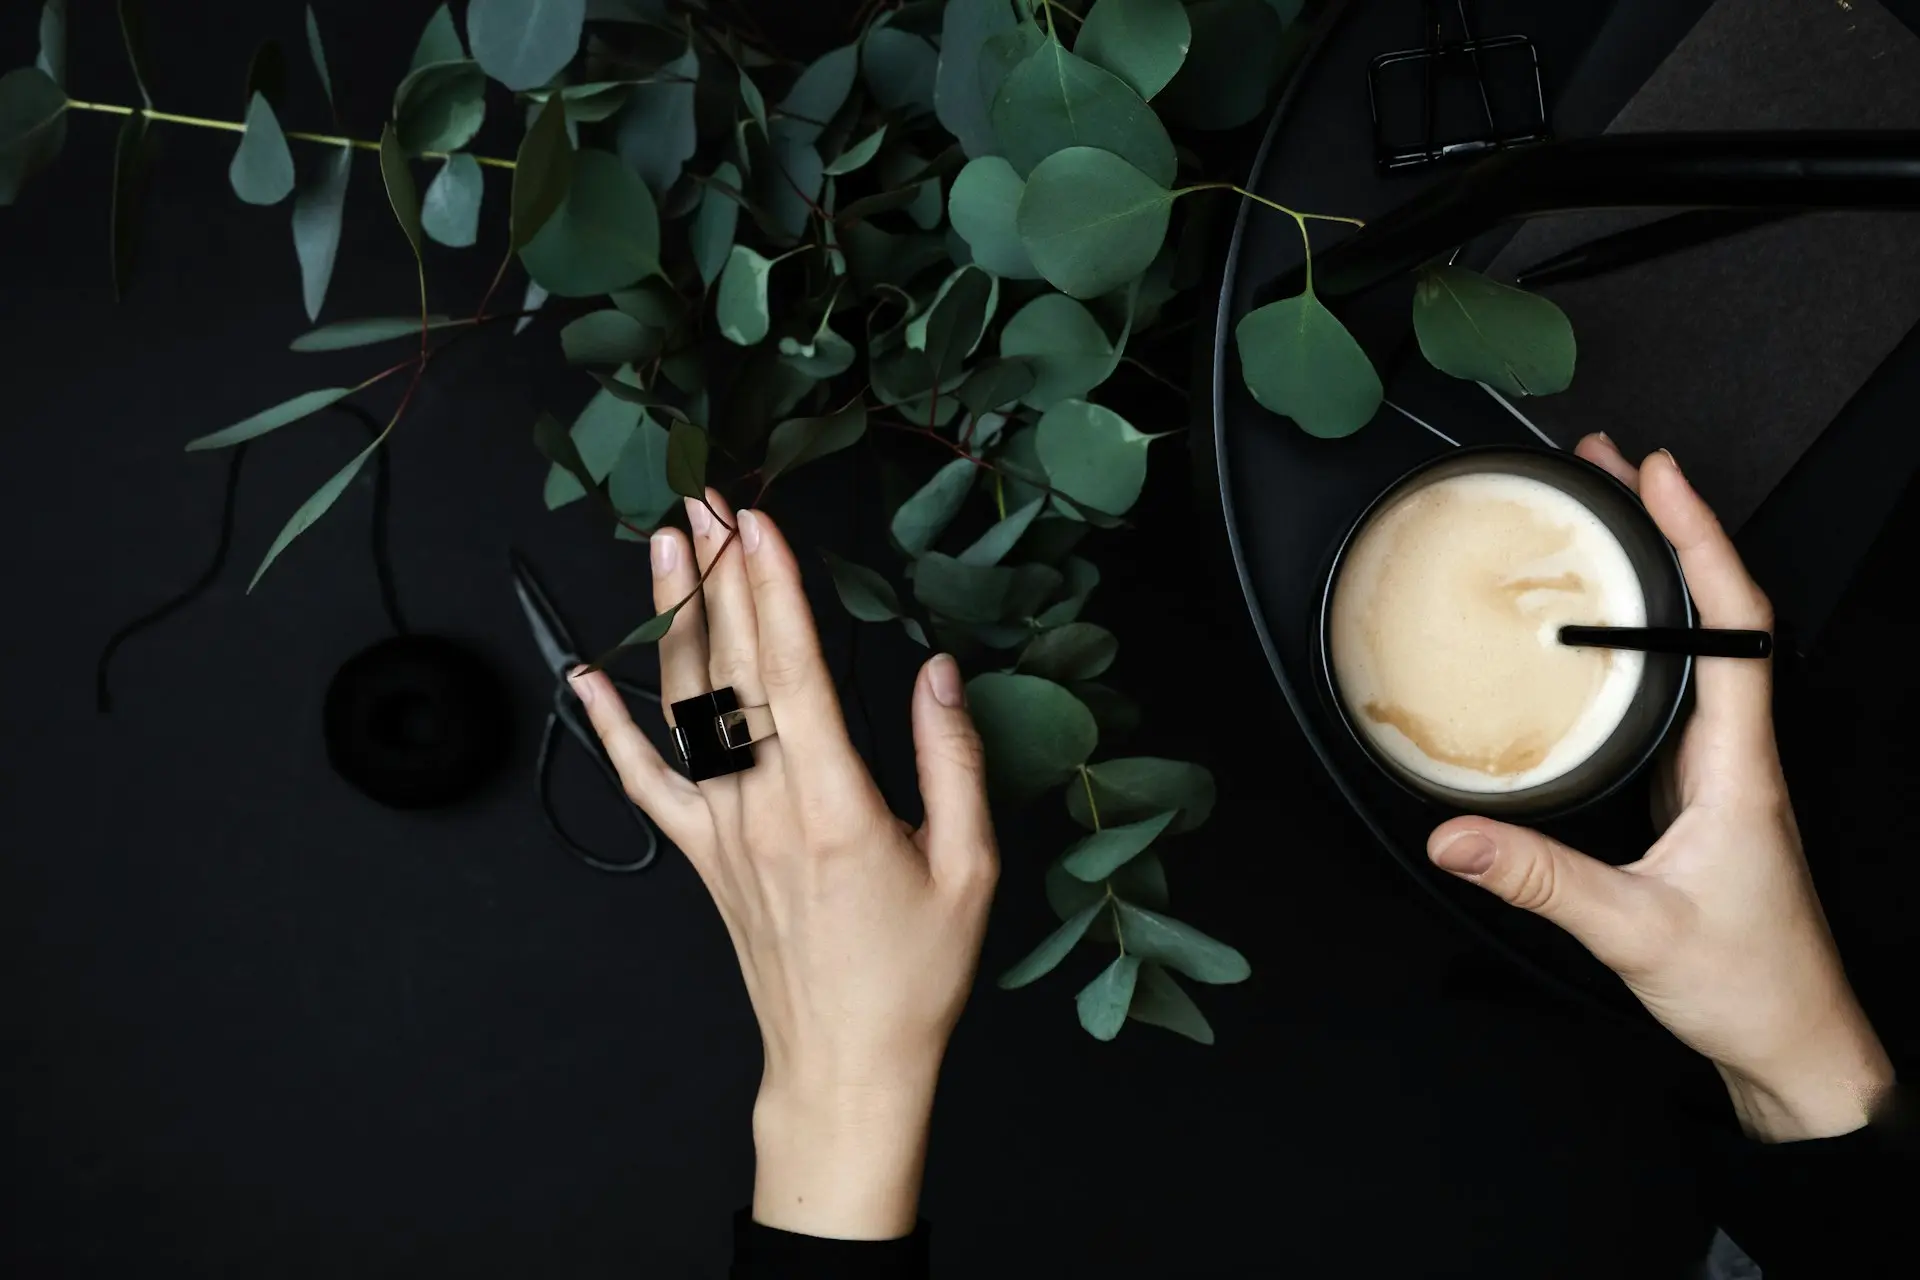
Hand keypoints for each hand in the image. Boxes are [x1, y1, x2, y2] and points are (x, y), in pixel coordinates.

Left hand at [569, 492, 997, 1238]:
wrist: (846, 1063)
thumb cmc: (914, 974)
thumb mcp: (969, 868)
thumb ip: (951, 760)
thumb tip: (937, 671)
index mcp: (836, 805)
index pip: (793, 669)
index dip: (772, 587)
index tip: (755, 521)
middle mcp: (765, 808)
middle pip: (732, 667)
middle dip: (717, 573)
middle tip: (702, 499)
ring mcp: (721, 832)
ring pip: (684, 707)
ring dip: (672, 619)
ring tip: (662, 546)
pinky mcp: (699, 857)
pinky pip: (643, 782)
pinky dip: (609, 727)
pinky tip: (586, 676)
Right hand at [1427, 438, 1893, 1142]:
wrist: (1794, 1045)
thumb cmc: (1746, 989)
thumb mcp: (1632, 933)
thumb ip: (1538, 879)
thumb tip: (1453, 833)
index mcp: (1739, 769)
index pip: (1736, 629)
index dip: (1700, 544)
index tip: (1657, 480)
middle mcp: (1737, 756)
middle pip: (1719, 614)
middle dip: (1670, 530)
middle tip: (1609, 471)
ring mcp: (1720, 773)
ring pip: (1702, 648)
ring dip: (1662, 576)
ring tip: (1606, 524)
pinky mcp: (1698, 796)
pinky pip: (1676, 692)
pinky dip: (1645, 638)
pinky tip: (1602, 636)